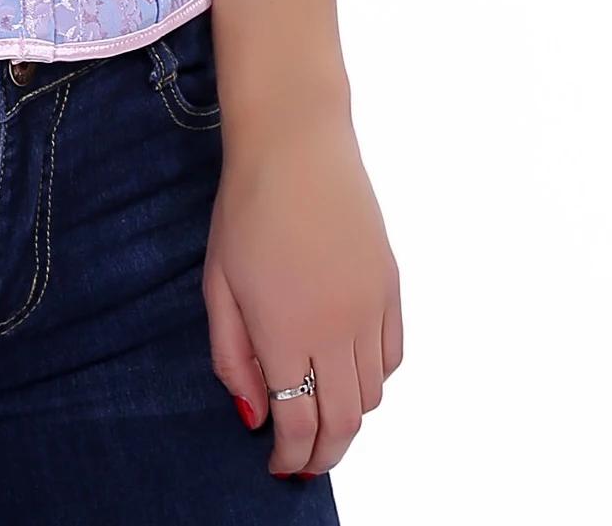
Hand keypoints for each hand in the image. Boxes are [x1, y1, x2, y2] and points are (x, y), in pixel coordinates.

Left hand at [203, 108, 402, 477]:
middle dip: (324, 454)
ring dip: (348, 416)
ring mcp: (371, 307)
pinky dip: (374, 378)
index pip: (299, 424)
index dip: (291, 458)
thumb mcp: (218, 283)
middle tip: (304, 463)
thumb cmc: (245, 208)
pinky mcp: (391, 286)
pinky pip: (393, 356)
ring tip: (321, 413)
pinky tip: (348, 370)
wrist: (296, 143)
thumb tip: (254, 416)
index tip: (278, 468)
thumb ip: (232, 356)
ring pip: (373, 395)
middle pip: (344, 422)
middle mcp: (337, 328)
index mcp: (286, 330)